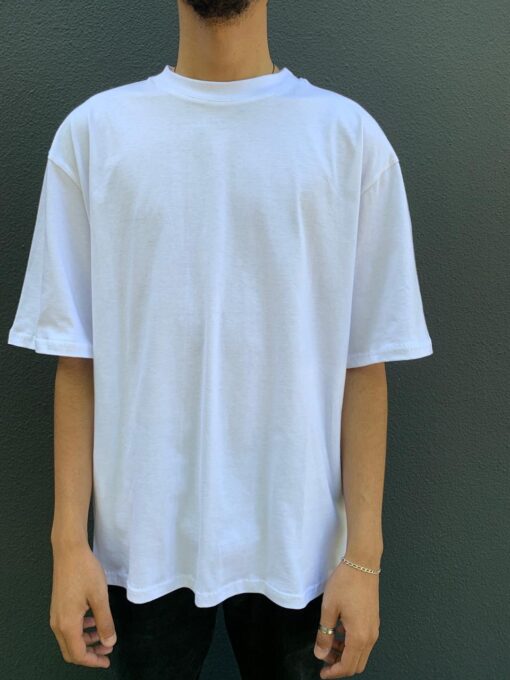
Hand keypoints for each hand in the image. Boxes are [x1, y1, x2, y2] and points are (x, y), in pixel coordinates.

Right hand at [49, 542, 116, 668]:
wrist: (69, 551)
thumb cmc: (85, 572)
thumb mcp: (100, 597)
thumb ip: (105, 622)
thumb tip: (109, 642)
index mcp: (67, 624)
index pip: (78, 654)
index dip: (93, 661)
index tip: (108, 660)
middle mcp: (58, 623)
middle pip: (71, 650)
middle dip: (89, 654)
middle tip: (107, 650)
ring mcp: (56, 614)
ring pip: (69, 639)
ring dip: (86, 641)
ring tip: (104, 635)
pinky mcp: (58, 606)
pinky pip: (68, 627)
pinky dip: (81, 629)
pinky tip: (94, 620)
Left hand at [313, 559, 379, 677]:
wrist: (362, 564)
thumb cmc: (346, 583)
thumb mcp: (329, 608)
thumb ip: (324, 634)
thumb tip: (320, 653)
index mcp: (359, 636)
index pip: (348, 666)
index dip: (334, 673)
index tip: (322, 673)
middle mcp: (370, 636)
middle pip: (356, 664)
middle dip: (340, 665)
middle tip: (324, 657)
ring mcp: (374, 628)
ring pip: (360, 653)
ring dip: (345, 654)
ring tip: (329, 642)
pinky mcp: (373, 620)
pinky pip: (363, 641)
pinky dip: (351, 643)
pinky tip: (339, 631)